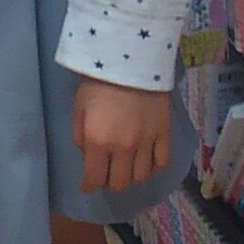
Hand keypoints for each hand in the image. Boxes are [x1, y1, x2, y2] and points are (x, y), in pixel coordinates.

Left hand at [73, 79, 172, 193]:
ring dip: (130, 177)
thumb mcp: (79, 107)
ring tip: (125, 169)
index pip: (95, 178)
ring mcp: (147, 142)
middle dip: (109, 183)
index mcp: (98, 141)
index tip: (87, 186)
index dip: (89, 186)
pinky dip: (153, 168)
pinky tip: (146, 163)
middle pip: (119, 183)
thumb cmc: (99, 81)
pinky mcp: (164, 133)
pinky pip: (162, 162)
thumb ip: (80, 135)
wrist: (131, 57)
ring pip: (140, 177)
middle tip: (106, 175)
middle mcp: (123, 147)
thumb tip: (87, 155)